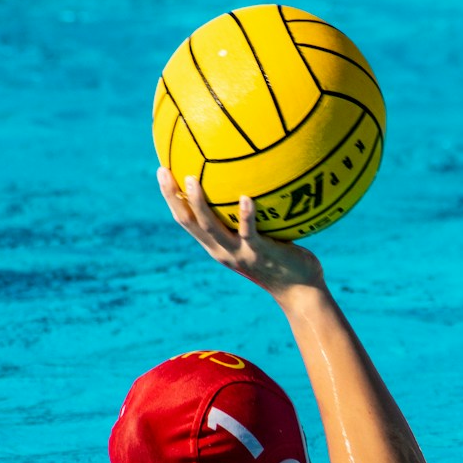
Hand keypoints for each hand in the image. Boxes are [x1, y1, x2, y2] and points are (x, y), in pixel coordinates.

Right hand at [157, 166, 324, 299]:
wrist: (300, 291)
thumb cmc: (283, 260)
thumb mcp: (258, 239)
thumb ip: (248, 218)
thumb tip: (251, 182)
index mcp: (217, 246)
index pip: (186, 220)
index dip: (171, 198)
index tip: (162, 172)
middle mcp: (222, 251)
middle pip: (189, 222)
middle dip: (173, 197)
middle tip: (164, 171)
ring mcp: (240, 253)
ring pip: (211, 227)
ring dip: (198, 203)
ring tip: (190, 179)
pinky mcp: (260, 253)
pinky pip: (249, 232)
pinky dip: (246, 215)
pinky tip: (246, 197)